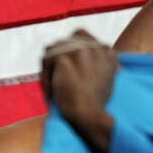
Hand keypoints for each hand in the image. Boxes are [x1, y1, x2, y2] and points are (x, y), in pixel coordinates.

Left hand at [41, 30, 116, 152]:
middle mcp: (96, 46)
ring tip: (53, 90)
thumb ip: (91, 66)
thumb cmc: (93, 108)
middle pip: (63, 42)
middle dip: (56, 61)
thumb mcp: (100, 82)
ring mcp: (82, 49)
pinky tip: (51, 95)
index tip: (64, 72)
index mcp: (107, 52)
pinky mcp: (66, 56)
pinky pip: (46, 60)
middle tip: (56, 85)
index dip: (68, 52)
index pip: (80, 35)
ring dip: (49, 69)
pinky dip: (45, 79)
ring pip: (52, 49)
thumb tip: (63, 57)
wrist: (89, 117)